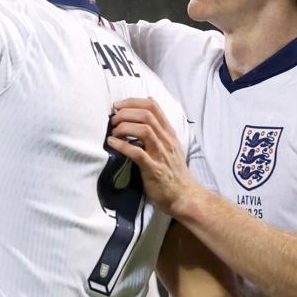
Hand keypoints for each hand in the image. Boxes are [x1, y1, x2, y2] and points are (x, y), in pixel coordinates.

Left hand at [107, 98, 198, 214]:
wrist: (184, 195)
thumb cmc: (173, 171)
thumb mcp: (170, 146)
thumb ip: (158, 130)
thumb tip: (143, 112)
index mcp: (169, 133)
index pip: (153, 107)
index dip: (133, 101)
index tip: (117, 104)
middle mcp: (166, 140)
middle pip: (147, 115)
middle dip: (126, 112)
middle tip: (113, 119)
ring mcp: (161, 154)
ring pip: (144, 129)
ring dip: (124, 127)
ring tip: (113, 132)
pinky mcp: (153, 168)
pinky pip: (137, 152)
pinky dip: (122, 145)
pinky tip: (112, 143)